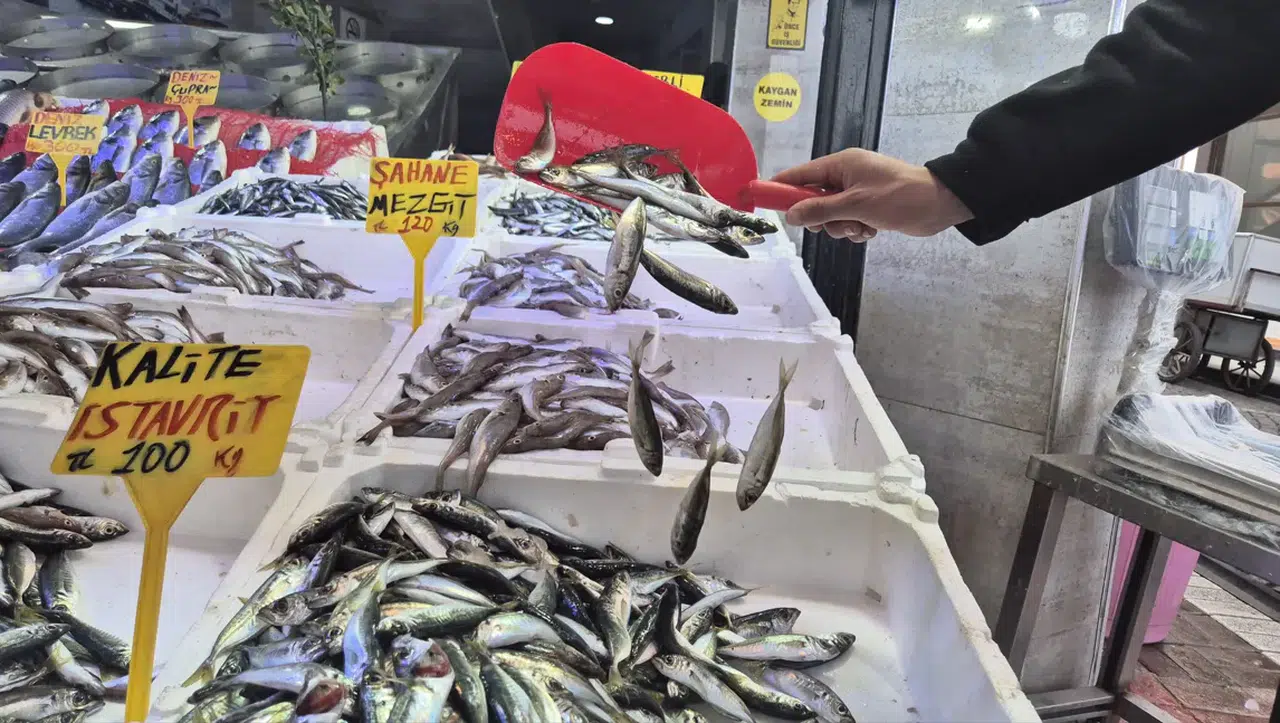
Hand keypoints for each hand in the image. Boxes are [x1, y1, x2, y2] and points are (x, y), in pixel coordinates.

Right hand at [773, 149, 973, 239]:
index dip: (780, 188)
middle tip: (832, 224)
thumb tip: (790, 215)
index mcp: (840, 165)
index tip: (761, 201)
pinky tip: (871, 230)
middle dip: (821, 217)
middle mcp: (846, 176)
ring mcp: (858, 191)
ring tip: (861, 227)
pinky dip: (856, 229)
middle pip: (812, 199)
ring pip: (831, 215)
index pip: (799, 174)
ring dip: (842, 227)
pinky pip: (848, 221)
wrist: (940, 203)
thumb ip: (820, 209)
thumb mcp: (856, 205)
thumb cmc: (899, 197)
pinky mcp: (869, 207)